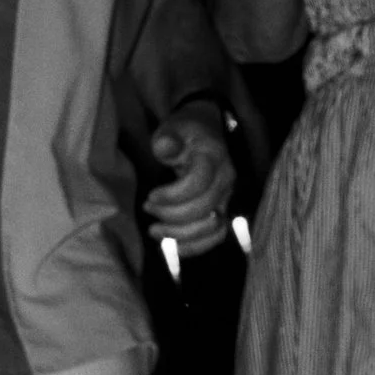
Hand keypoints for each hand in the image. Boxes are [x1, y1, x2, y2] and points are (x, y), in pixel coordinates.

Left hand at [142, 102, 234, 254]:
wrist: (206, 133)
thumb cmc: (184, 133)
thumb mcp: (173, 128)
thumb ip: (167, 139)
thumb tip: (166, 147)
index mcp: (213, 157)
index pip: (199, 182)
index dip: (173, 195)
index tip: (150, 195)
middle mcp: (225, 180)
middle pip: (204, 208)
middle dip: (171, 214)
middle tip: (147, 208)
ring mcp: (227, 197)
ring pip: (211, 227)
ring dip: (181, 234)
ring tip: (154, 230)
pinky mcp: (222, 210)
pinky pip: (216, 236)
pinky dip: (196, 246)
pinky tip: (172, 245)